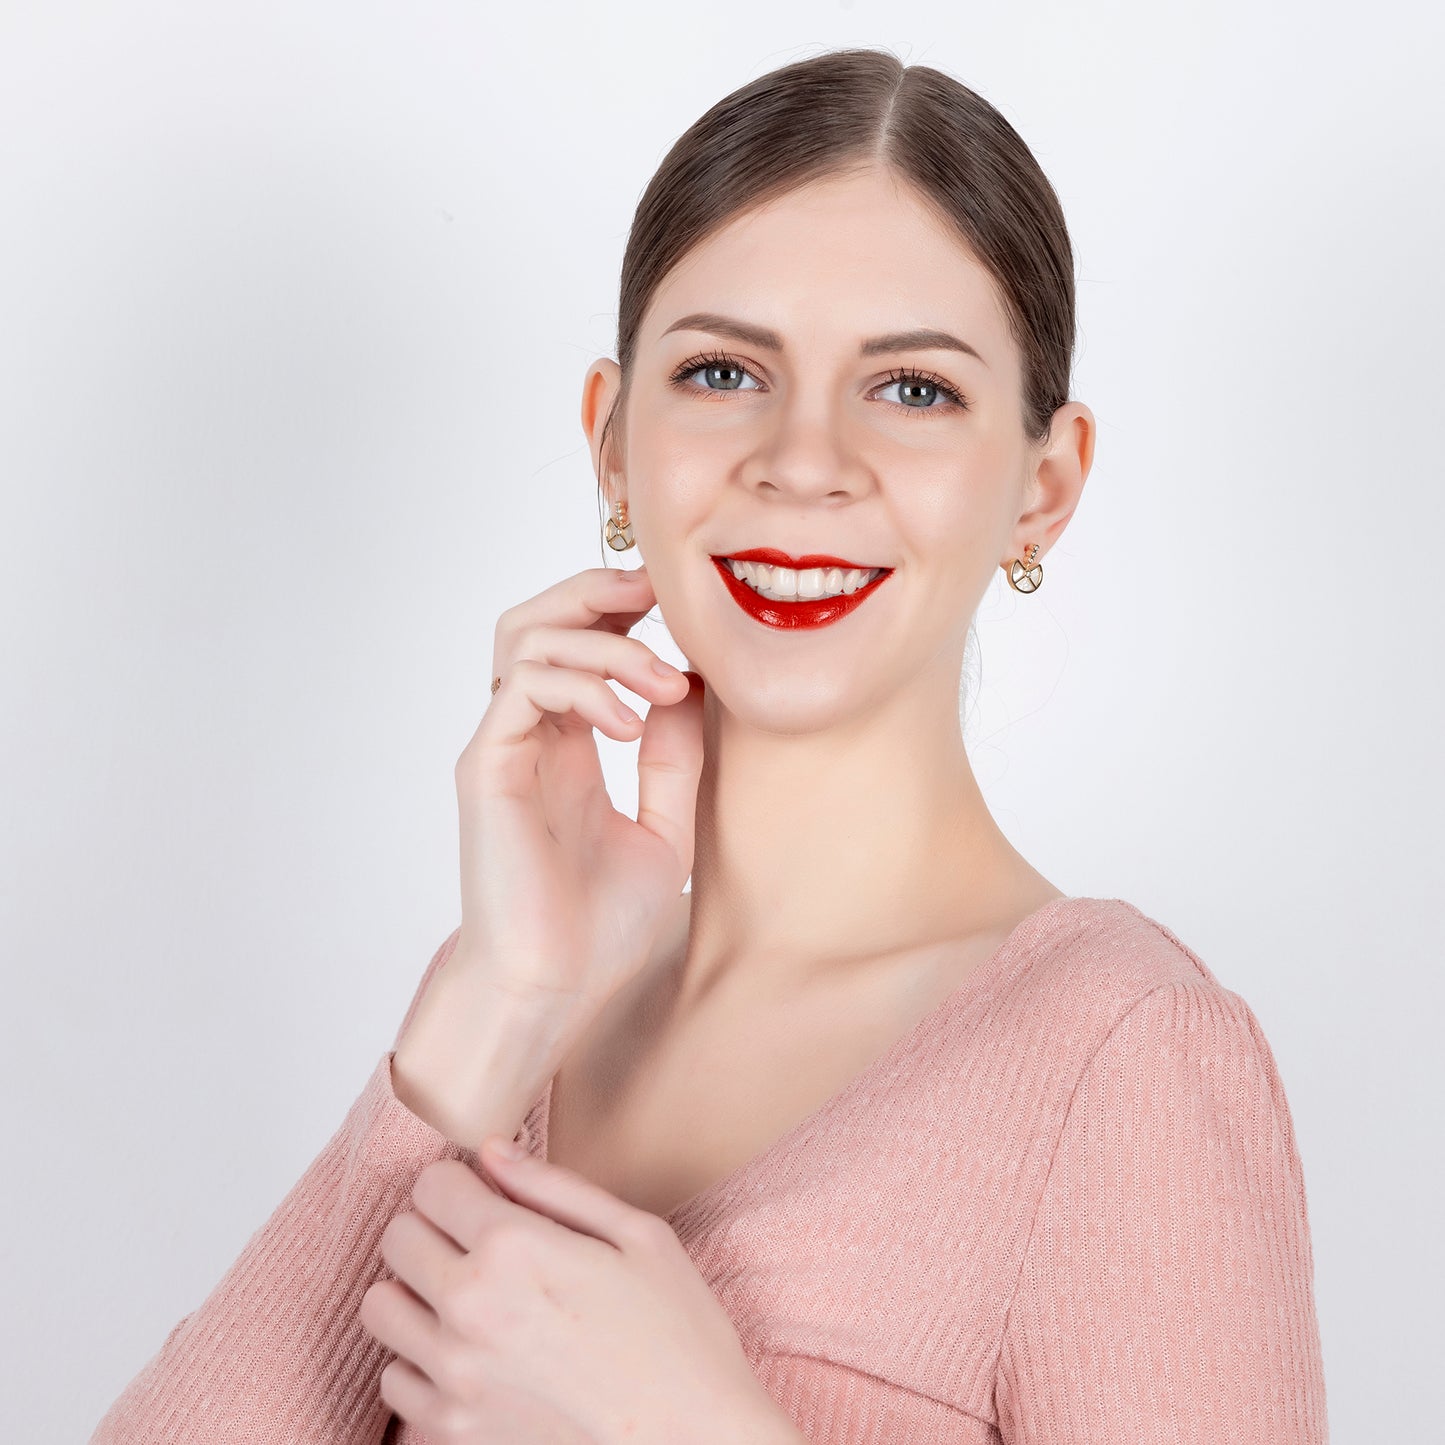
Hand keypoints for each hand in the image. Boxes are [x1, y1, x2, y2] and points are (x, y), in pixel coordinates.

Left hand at [360, 1140, 794, 1444]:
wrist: (694, 1442)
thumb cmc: (679, 1336)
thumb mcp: (638, 1234)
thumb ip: (554, 1186)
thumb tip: (492, 1151)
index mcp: (516, 1248)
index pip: (431, 1184)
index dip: (459, 1179)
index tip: (484, 1193)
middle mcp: (471, 1307)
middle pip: (397, 1236)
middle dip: (432, 1224)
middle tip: (477, 1237)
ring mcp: (455, 1374)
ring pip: (380, 1304)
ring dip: (416, 1289)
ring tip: (466, 1292)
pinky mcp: (452, 1428)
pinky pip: (392, 1377)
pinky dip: (420, 1357)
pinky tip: (470, 1349)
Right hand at [454, 564, 705, 1023]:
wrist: (555, 992)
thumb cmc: (598, 929)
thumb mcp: (664, 831)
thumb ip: (674, 761)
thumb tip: (697, 688)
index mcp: (566, 745)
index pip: (580, 644)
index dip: (624, 609)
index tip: (684, 612)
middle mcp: (529, 736)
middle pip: (539, 619)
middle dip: (601, 592)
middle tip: (662, 601)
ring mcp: (503, 746)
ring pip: (528, 637)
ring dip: (607, 644)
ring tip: (664, 684)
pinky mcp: (487, 766)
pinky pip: (525, 686)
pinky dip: (583, 686)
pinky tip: (628, 724)